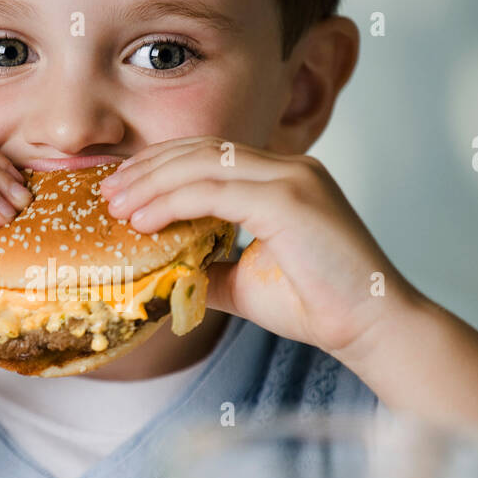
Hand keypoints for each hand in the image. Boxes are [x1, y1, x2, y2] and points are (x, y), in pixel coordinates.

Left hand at [99, 137, 418, 361]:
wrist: (370, 326)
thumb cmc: (316, 306)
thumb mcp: (244, 282)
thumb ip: (206, 267)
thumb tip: (161, 271)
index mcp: (282, 178)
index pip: (211, 156)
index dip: (161, 167)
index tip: (121, 190)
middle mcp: (289, 167)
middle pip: (203, 150)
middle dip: (149, 168)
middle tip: (107, 192)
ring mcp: (292, 178)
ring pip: (205, 163)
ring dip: (153, 182)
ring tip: (117, 206)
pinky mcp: (290, 198)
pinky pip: (216, 190)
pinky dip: (174, 201)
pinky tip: (144, 220)